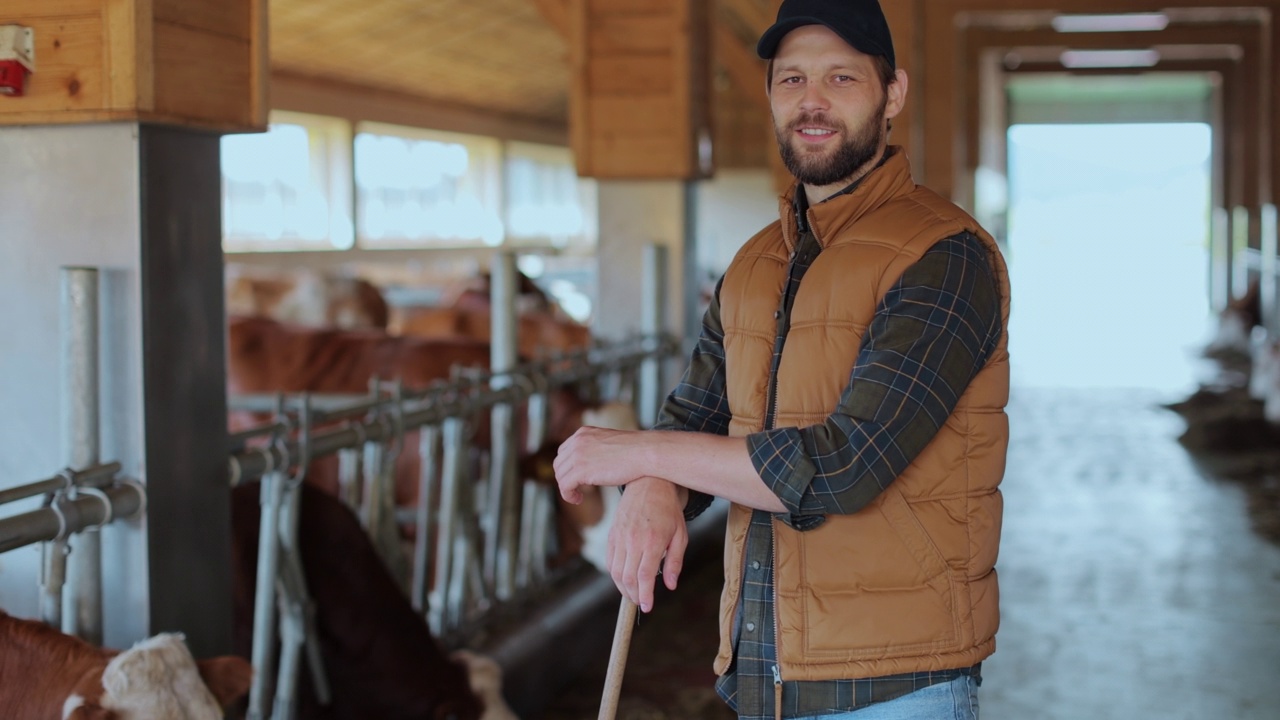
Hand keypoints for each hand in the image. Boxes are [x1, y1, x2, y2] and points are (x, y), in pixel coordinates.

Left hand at [553, 426, 643, 503]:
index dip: (568, 467)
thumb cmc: (634, 451)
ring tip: (578, 496)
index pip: (564, 451)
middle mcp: (577, 441)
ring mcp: (578, 455)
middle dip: (566, 478)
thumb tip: (592, 465)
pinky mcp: (581, 470)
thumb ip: (597, 449)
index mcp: (583, 433)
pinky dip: (568, 495)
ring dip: (567, 488)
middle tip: (577, 489)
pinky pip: (565, 486)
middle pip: (559, 464)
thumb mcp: (609, 443)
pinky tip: (578, 499)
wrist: (644, 452)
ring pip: (560, 476)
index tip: (577, 478)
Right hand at [606, 477, 688, 612]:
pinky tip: (624, 578)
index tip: (647, 607)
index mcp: (653, 540)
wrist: (649, 484)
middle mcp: (633, 539)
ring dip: (622, 587)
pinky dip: (615, 574)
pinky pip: (610, 560)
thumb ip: (674, 562)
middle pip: (627, 577)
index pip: (644, 576)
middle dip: (633, 595)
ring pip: (615, 571)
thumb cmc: (668, 511)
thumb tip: (670, 586)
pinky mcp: (612, 534)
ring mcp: (620, 536)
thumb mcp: (680, 535)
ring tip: (633, 594)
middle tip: (641, 602)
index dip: (645, 595)